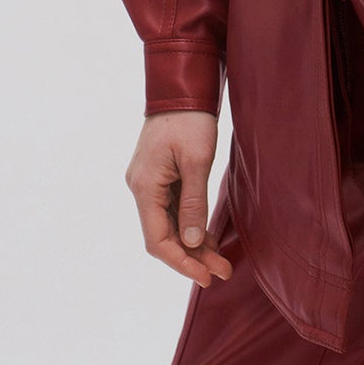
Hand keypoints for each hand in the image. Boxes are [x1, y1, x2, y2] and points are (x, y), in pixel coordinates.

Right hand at [125, 111, 233, 286]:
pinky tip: (208, 238)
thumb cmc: (190, 120)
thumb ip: (193, 202)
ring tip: (221, 261)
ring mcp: (148, 183)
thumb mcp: (197, 161)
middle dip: (192, 257)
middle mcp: (141, 188)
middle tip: (222, 272)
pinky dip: (190, 225)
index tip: (206, 276)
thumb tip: (192, 242)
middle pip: (164, 236)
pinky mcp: (159, 177)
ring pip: (169, 225)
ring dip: (193, 244)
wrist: (182, 88)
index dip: (182, 262)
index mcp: (145, 187)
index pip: (158, 240)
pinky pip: (172, 210)